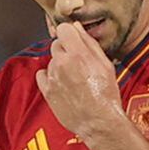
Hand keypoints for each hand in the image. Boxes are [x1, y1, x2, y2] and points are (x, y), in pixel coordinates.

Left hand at [36, 21, 131, 149]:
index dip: (70, 33)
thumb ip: (89, 43)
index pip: (63, 28)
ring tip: (75, 78)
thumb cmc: (106, 94)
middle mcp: (62, 63)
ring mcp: (52, 77)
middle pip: (57, 44)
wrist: (99, 122)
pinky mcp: (46, 90)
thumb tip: (77, 28)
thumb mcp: (105, 64)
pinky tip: (62, 84)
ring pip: (51, 60)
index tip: (74, 39)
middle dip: (66, 49)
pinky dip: (49, 76)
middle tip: (79, 63)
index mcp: (78, 53)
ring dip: (60, 65)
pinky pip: (42, 75)